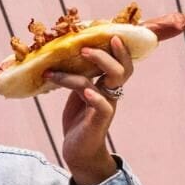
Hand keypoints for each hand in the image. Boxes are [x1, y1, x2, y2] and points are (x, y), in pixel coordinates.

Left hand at [47, 35, 133, 184]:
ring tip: (80, 55)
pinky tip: (86, 91)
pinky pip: (102, 105)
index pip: (121, 63)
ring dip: (95, 65)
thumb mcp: (77, 94)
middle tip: (86, 45)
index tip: (109, 31)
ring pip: (111, 81)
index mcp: (106, 86)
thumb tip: (62, 53)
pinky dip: (94, 96)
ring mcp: (106, 106)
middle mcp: (110, 94)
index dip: (119, 48)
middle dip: (108, 53)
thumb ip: (77, 76)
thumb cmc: (78, 122)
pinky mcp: (99, 121)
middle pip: (121, 68)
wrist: (78, 152)